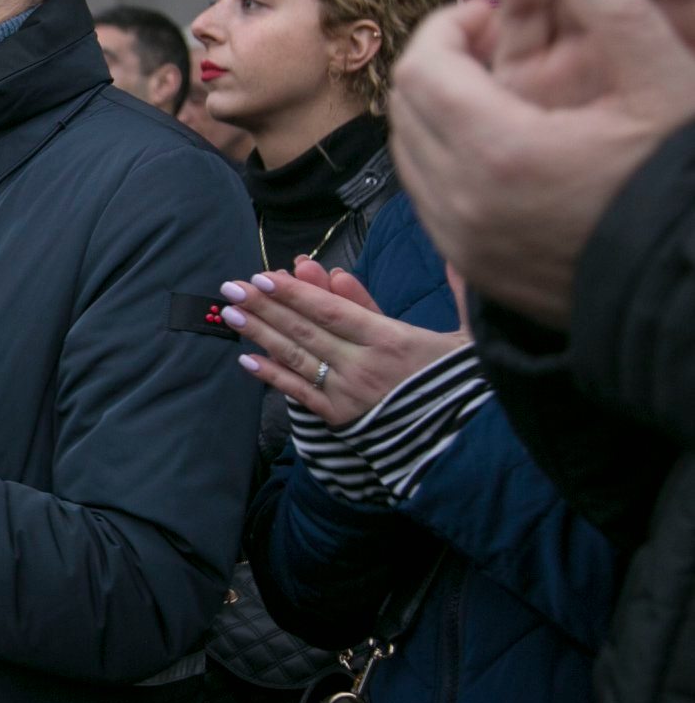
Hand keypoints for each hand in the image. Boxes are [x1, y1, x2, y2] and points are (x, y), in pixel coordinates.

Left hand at [219, 261, 469, 425]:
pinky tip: (247, 359)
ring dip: (260, 334)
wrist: (472, 444)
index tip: (266, 276)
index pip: (333, 312)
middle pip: (305, 331)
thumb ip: (459, 292)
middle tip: (231, 287)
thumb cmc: (467, 384)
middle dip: (265, 307)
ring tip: (230, 313)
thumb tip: (458, 258)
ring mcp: (349, 394)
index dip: (297, 294)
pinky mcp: (342, 418)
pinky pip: (301, 393)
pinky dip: (272, 376)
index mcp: (392, 341)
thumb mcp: (468, 335)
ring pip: (297, 358)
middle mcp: (364, 366)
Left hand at [392, 0, 694, 324]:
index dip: (448, 27)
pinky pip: (426, 194)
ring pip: (408, 151)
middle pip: (406, 106)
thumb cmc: (679, 188)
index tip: (486, 14)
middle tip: (490, 46)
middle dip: (440, 64)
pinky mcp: (469, 266)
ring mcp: (460, 237)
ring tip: (495, 91)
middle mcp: (463, 198)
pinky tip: (496, 143)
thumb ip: (619, 8)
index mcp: (501, 150)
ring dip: (436, 111)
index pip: (424, 66)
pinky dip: (442, 159)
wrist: (685, 289)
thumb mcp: (667, 86)